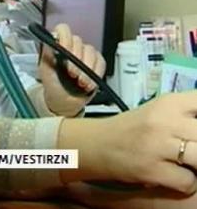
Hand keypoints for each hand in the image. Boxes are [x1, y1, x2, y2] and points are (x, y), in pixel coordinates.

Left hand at [38, 23, 105, 115]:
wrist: (63, 101)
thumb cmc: (52, 85)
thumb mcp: (44, 71)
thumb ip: (47, 55)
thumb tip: (50, 42)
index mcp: (57, 44)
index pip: (63, 30)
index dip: (65, 38)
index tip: (66, 51)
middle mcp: (71, 46)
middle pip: (78, 41)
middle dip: (76, 59)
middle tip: (72, 74)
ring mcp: (84, 54)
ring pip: (90, 51)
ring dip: (86, 68)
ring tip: (80, 82)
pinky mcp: (96, 63)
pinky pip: (100, 61)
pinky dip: (96, 73)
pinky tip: (89, 83)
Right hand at [59, 91, 196, 194]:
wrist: (98, 144)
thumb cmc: (132, 128)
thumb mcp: (159, 111)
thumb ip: (186, 114)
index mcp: (168, 103)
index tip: (194, 127)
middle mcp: (164, 121)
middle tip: (190, 147)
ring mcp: (157, 145)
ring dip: (196, 164)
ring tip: (185, 162)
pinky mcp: (152, 170)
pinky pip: (188, 182)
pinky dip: (185, 182)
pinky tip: (173, 174)